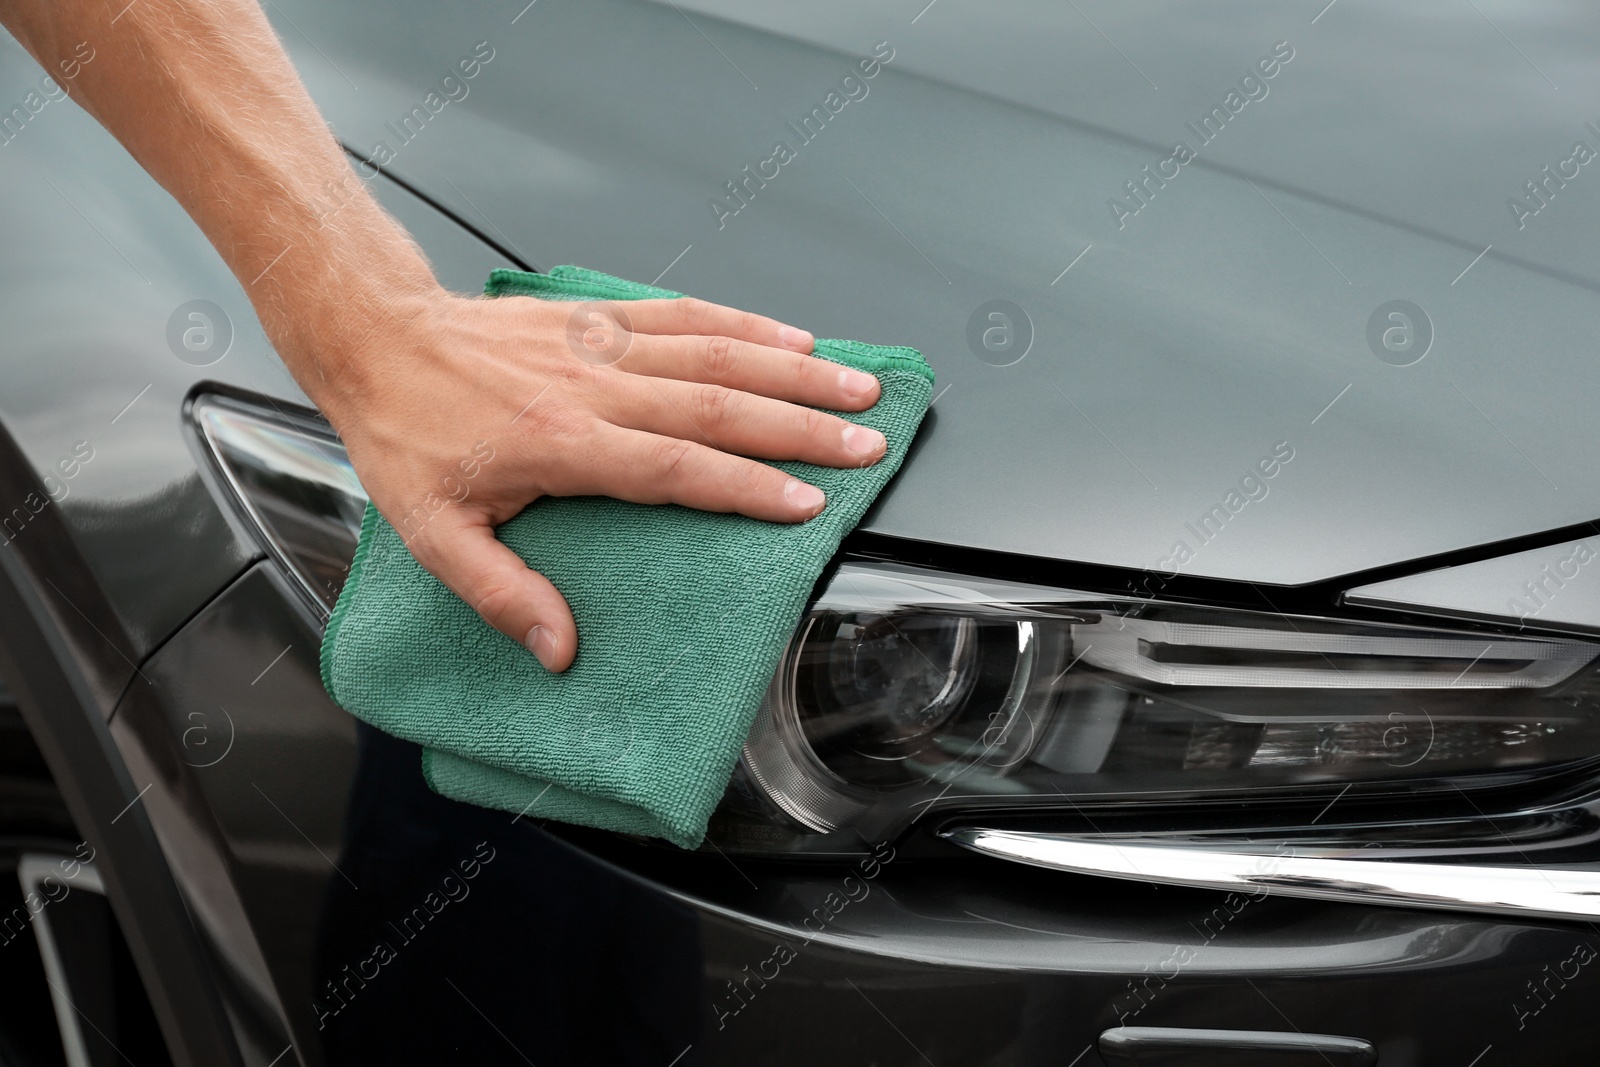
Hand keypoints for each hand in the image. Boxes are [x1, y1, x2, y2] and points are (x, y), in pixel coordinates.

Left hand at [316, 285, 884, 671]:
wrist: (379, 339)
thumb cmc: (408, 433)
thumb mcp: (433, 533)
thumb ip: (501, 593)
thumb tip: (559, 649)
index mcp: (561, 442)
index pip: (676, 468)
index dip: (747, 487)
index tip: (806, 504)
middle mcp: (595, 385)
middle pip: (719, 405)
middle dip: (802, 425)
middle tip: (865, 444)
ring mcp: (603, 344)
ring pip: (718, 352)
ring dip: (795, 370)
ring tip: (858, 386)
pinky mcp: (602, 316)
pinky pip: (686, 313)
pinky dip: (746, 322)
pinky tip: (794, 336)